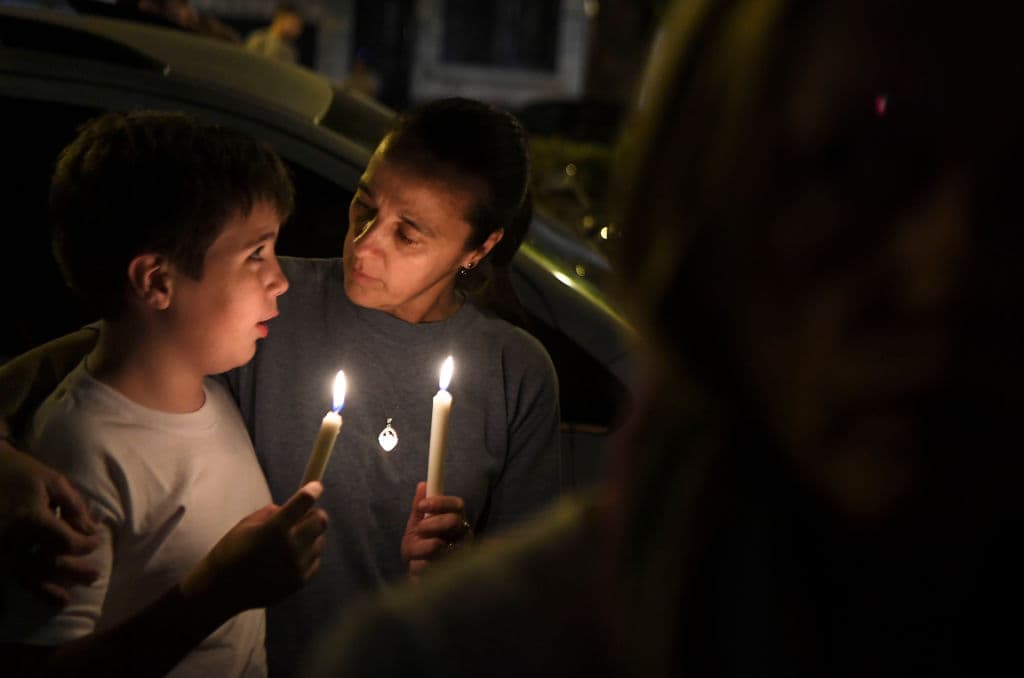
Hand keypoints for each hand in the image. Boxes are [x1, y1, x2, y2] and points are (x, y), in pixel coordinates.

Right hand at [0, 440, 100, 606]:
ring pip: (24, 578)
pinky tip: (17, 607)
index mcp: (31, 518)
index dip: (86, 545)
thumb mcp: (51, 480)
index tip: (95, 542)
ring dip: (45, 591)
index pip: (67, 542)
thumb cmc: (19, 473)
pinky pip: (2, 579)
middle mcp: (12, 539)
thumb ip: (74, 506)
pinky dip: (10, 595)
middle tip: (94, 577)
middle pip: (49, 565)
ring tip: (64, 602)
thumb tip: (92, 530)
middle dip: (75, 573)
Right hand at [181, 481, 328, 616]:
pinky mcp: (299, 582)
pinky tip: (291, 557)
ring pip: (320, 542)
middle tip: (305, 516)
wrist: (223, 590)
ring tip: (293, 540)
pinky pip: (315, 561)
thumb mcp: (246, 524)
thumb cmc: (231, 553)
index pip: (304, 502)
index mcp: (275, 528)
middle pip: (321, 521)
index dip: (312, 490)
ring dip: (311, 537)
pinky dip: (307, 555)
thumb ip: (272, 513)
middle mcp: (291, 547)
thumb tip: (291, 508)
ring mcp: (297, 566)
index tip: (316, 486)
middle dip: (315, 514)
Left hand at [401, 481, 473, 577]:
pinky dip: (416, 567)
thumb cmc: (421, 550)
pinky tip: (417, 570)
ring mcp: (460, 557)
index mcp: (456, 523)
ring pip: (439, 545)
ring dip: (421, 548)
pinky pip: (428, 567)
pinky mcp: (452, 577)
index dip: (440, 502)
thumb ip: (420, 509)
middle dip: (432, 523)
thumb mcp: (417, 527)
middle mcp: (463, 538)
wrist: (420, 581)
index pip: (457, 505)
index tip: (422, 505)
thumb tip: (422, 485)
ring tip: (415, 556)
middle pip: (454, 521)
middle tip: (419, 529)